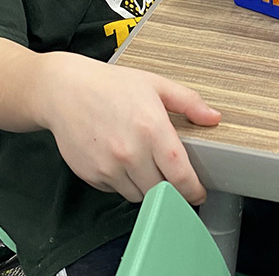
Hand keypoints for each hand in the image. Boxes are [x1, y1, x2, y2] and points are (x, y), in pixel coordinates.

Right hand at [34, 53, 220, 204]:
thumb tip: (214, 117)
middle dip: (171, 189)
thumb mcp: (154, 84)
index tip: (198, 193)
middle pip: (161, 192)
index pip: (180, 176)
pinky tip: (120, 159)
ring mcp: (109, 167)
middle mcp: (131, 152)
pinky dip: (123, 182)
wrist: (64, 90)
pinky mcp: (92, 176)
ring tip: (144, 162)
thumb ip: (188, 101)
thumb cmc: (111, 85)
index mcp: (152, 128)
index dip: (193, 190)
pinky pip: (116, 190)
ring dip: (146, 186)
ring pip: (138, 195)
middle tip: (172, 178)